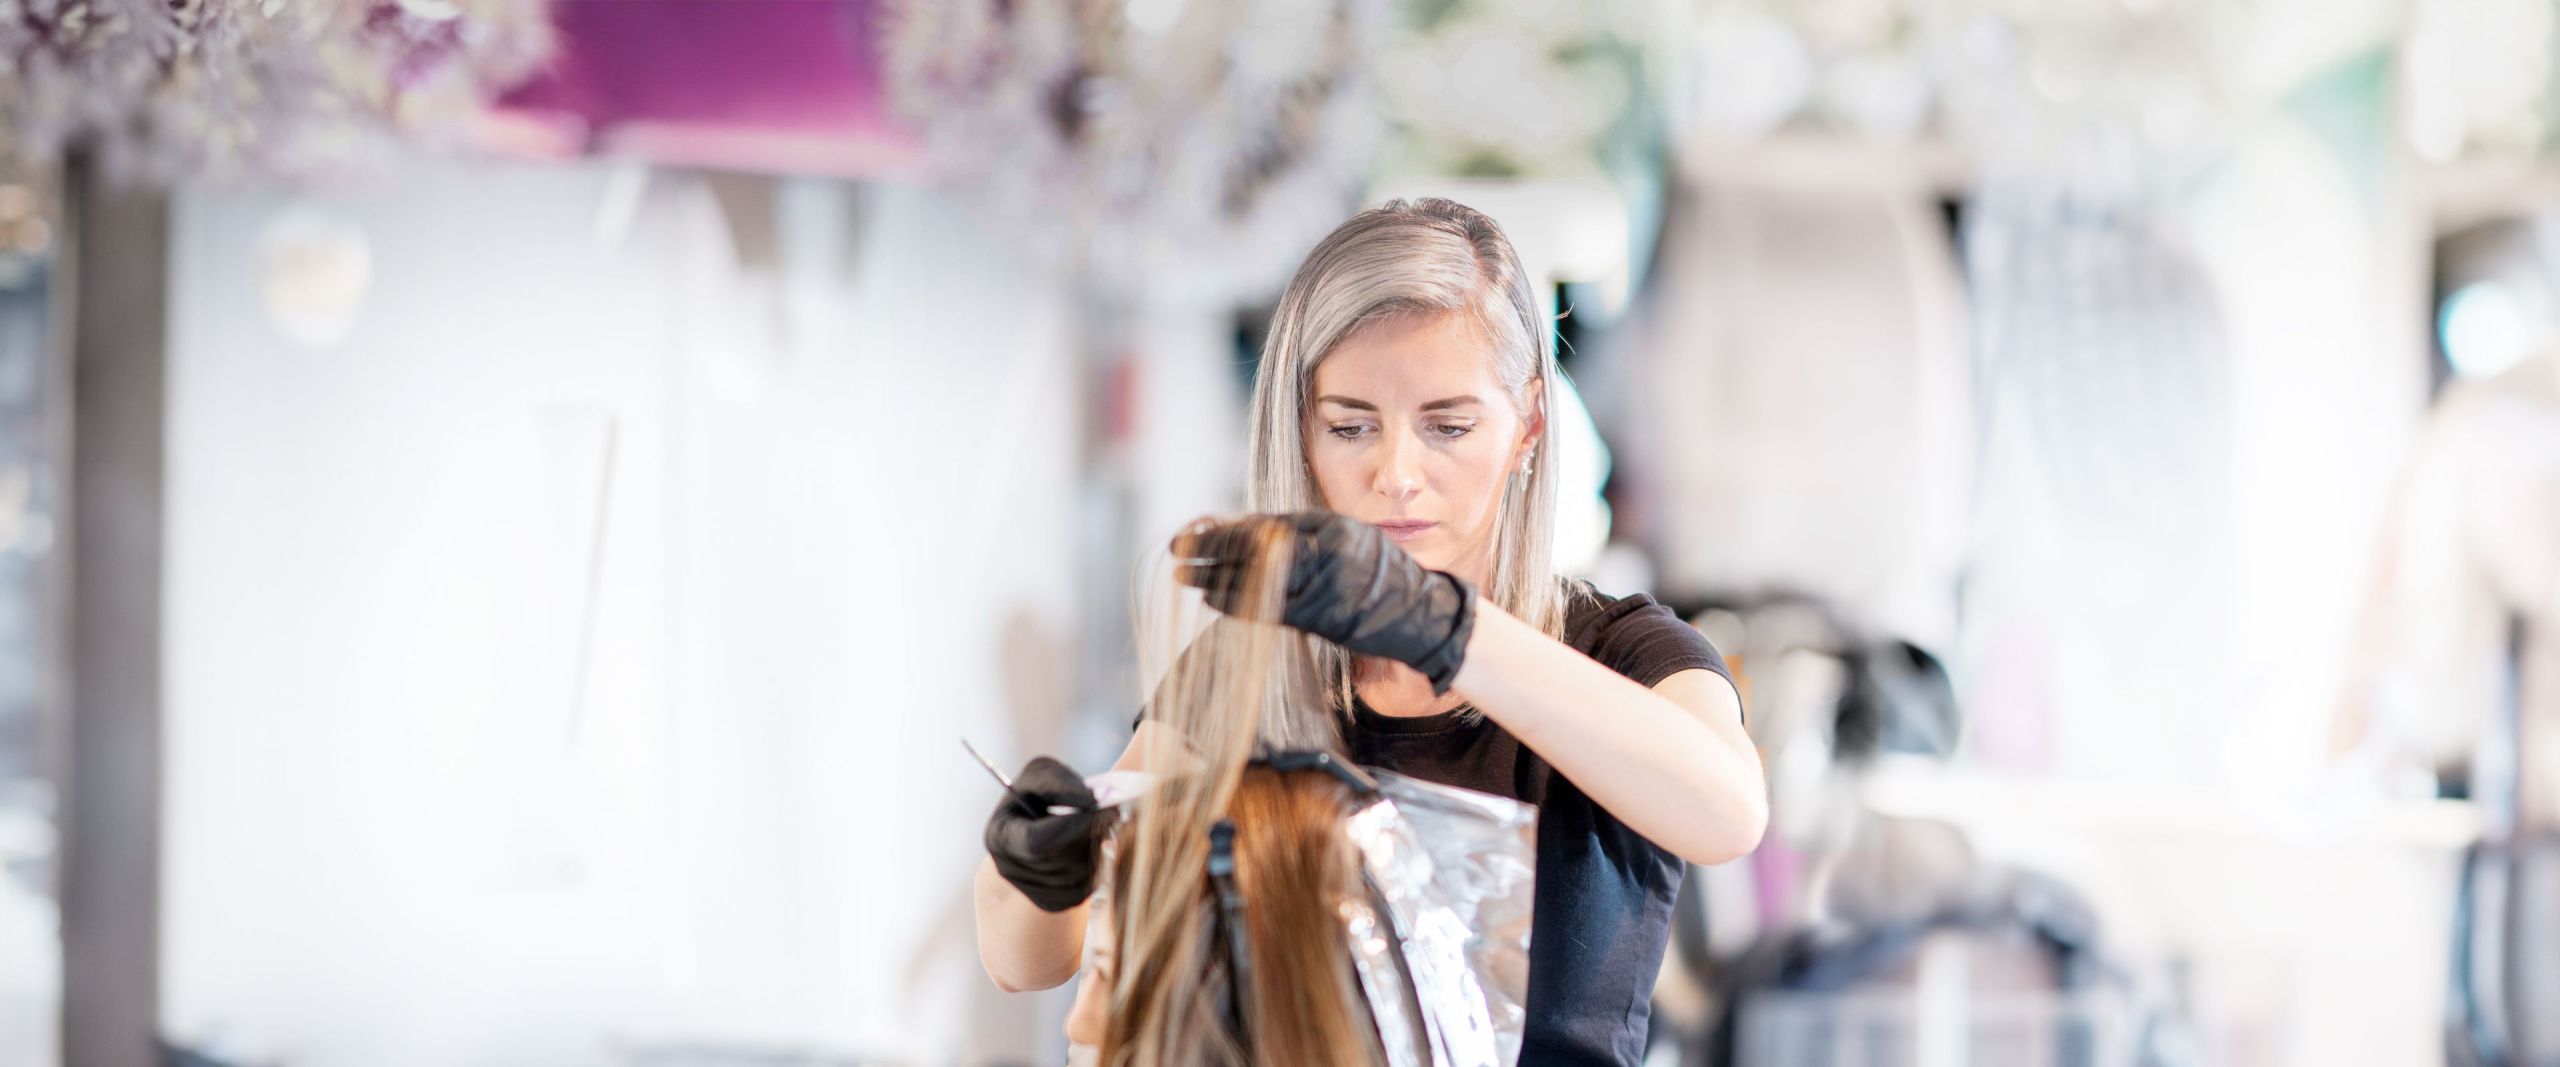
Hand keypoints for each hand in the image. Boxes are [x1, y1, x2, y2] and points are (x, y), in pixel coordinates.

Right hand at [983, 756, 1112, 912]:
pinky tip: (1094, 845)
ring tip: (1100, 825)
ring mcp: (1031, 892)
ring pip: (1078, 875)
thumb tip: (1091, 801)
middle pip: (1062, 861)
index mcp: (999, 837)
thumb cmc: (1036, 797)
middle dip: (1092, 834)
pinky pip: (1086, 888)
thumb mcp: (1040, 777)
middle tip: (1113, 812)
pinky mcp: (1054, 903)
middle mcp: (1010, 871)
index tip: (1105, 806)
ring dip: (1098, 848)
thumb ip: (1060, 782)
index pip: (1038, 842)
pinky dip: (1098, 864)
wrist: (1031, 830)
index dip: (1075, 825)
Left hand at [1173, 511, 1476, 693]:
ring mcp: (1317, 598)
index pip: (1261, 533)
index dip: (1221, 535)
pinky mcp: (1314, 623)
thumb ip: (1294, 529)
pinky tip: (1213, 597)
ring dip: (1214, 582)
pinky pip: (1266, 610)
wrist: (1415, 613)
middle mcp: (1321, 567)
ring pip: (1254, 588)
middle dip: (1209, 558)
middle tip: (1175, 555)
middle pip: (1251, 560)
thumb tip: (1239, 529)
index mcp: (1328, 536)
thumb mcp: (1338, 532)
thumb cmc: (1375, 566)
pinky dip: (1237, 603)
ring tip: (1184, 577)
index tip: (1189, 535)